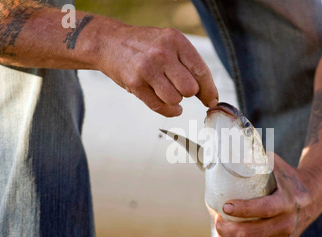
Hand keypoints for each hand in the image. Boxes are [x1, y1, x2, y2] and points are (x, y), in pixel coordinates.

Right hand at [97, 25, 217, 116]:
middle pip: (190, 89)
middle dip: (188, 93)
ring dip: (175, 101)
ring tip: (169, 91)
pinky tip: (169, 105)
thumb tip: (210, 96)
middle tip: (181, 88)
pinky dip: (168, 110)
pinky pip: (160, 107)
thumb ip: (189, 64)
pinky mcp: (135, 84)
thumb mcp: (169, 43)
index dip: (209, 90)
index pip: (201, 71)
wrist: (109, 42)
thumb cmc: (144, 46)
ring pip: (175, 100)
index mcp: (175, 40)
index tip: (211, 100)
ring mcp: (147, 69)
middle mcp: (162, 53)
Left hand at [214, 153, 321, 236]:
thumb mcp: (276, 164)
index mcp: (287, 202)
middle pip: (250, 234)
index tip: (224, 206)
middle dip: (227, 229)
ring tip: (220, 230)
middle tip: (217, 219)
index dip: (240, 210)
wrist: (314, 196)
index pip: (262, 209)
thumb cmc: (288, 178)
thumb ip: (256, 156)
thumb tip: (230, 144)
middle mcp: (287, 223)